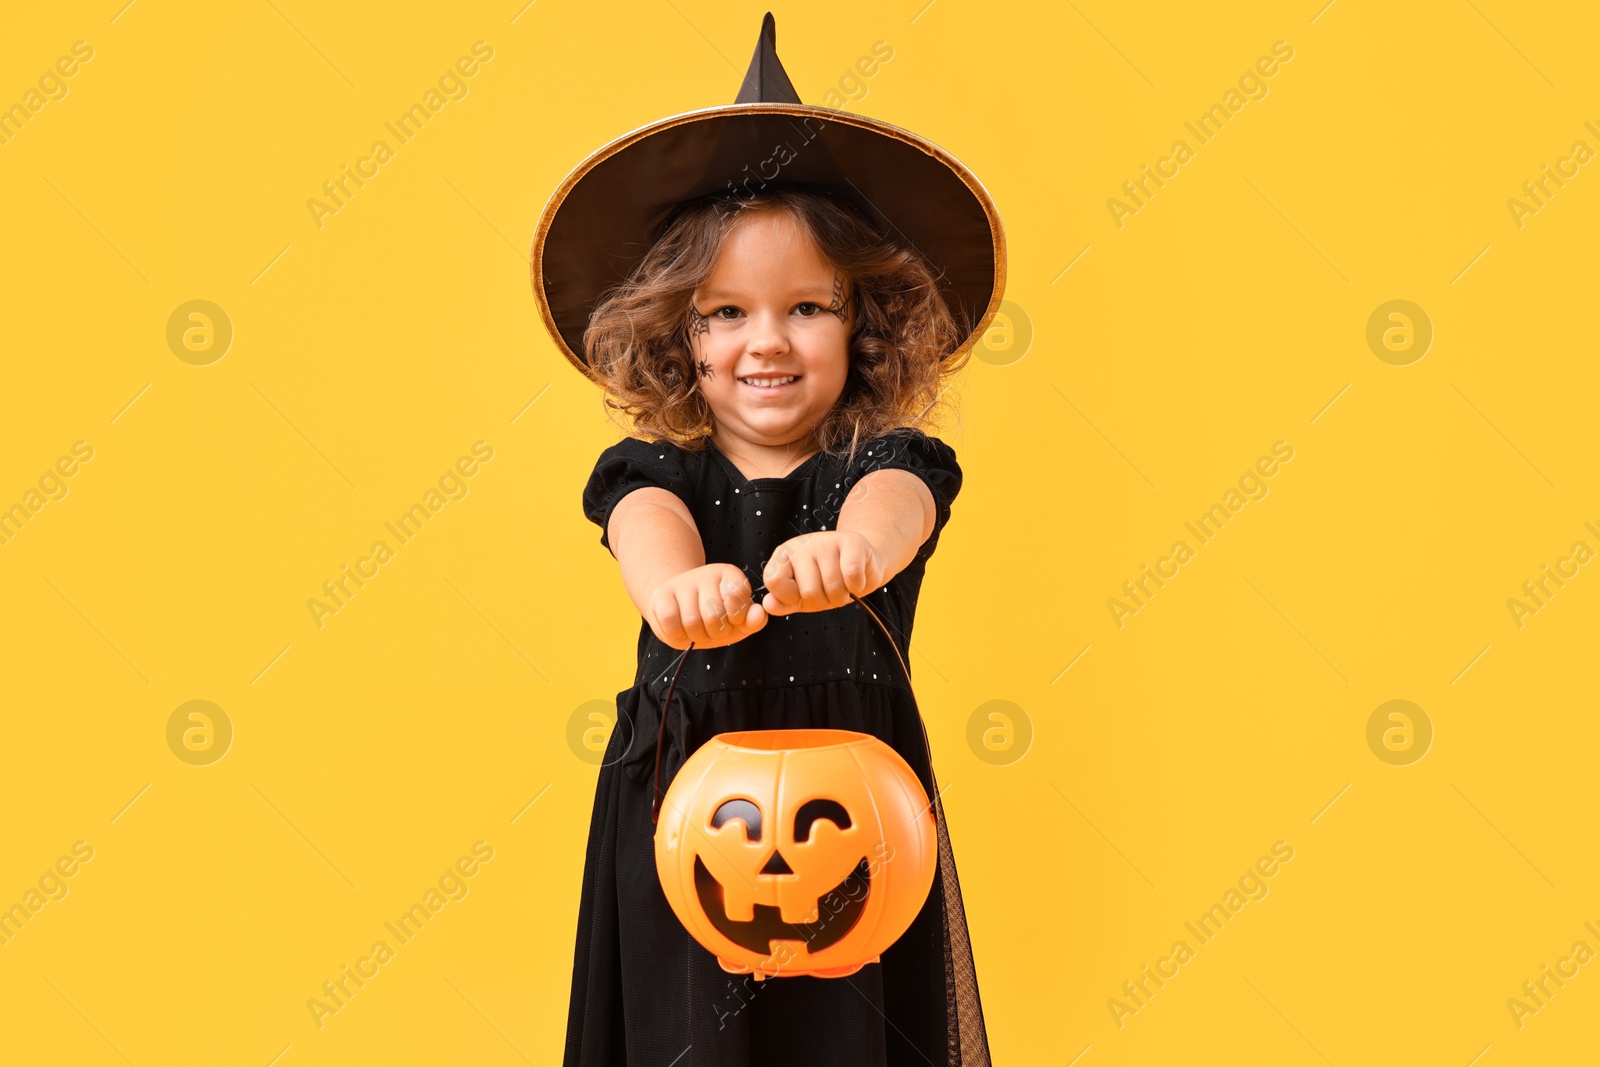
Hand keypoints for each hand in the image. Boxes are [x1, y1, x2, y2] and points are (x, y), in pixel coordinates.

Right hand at [645, 563, 767, 649]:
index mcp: (731, 576)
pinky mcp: (661, 593)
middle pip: (714, 616)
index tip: (731, 621)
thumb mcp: (737, 621)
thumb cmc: (713, 616)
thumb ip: (753, 621)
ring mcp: (683, 582)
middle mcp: (707, 573)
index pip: (738, 597)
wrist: (680, 608)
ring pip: (692, 621)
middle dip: (714, 633)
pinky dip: (676, 634)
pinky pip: (670, 621)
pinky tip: (680, 628)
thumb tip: (759, 614)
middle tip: (712, 630)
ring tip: (697, 630)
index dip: (735, 619)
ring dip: (696, 636)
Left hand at [761, 531, 886, 616]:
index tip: (800, 593)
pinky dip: (858, 587)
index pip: (774, 582)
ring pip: (834, 588)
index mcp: (783, 556)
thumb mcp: (800, 596)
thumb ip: (783, 603)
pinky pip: (853, 578)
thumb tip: (768, 604)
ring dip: (842, 597)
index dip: (790, 597)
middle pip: (809, 593)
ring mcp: (826, 541)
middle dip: (823, 602)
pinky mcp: (852, 542)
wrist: (860, 562)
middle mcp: (802, 545)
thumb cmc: (826, 581)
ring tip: (843, 585)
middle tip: (828, 592)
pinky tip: (855, 579)